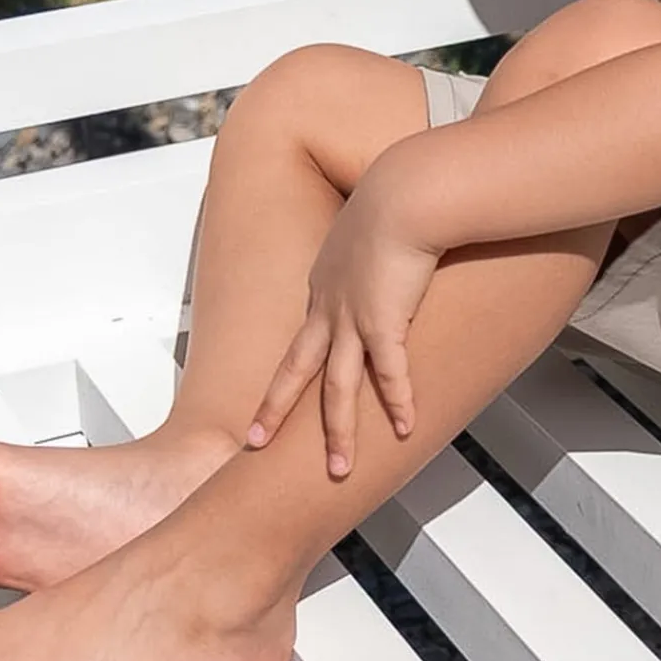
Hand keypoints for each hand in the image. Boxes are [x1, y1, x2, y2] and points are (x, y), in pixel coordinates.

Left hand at [247, 169, 442, 476]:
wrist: (403, 192)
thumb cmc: (397, 194)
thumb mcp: (377, 216)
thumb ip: (380, 234)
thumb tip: (397, 233)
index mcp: (326, 278)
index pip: (306, 332)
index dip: (296, 362)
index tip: (286, 385)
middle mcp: (330, 304)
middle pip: (298, 368)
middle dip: (275, 408)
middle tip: (254, 441)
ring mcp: (352, 318)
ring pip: (337, 389)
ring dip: (338, 432)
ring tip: (339, 468)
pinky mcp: (383, 324)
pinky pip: (390, 376)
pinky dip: (398, 404)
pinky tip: (405, 427)